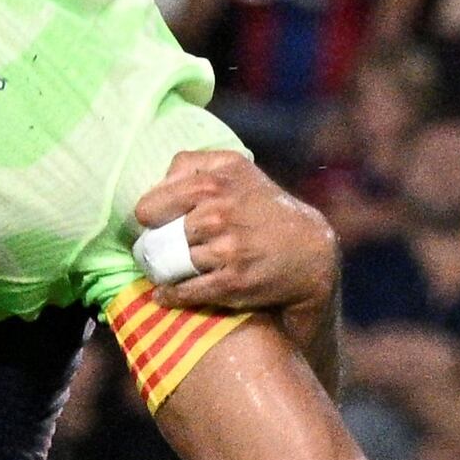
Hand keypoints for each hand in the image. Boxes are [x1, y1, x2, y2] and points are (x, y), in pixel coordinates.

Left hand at [131, 144, 338, 316]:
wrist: (308, 249)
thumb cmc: (263, 206)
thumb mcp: (235, 168)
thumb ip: (191, 164)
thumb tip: (157, 182)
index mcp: (214, 181)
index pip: (152, 204)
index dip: (151, 217)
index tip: (157, 224)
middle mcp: (219, 212)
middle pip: (159, 238)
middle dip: (155, 247)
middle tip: (159, 251)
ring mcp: (226, 248)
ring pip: (169, 265)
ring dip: (163, 272)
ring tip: (165, 271)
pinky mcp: (232, 281)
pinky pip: (185, 291)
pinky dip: (170, 295)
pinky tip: (166, 294)